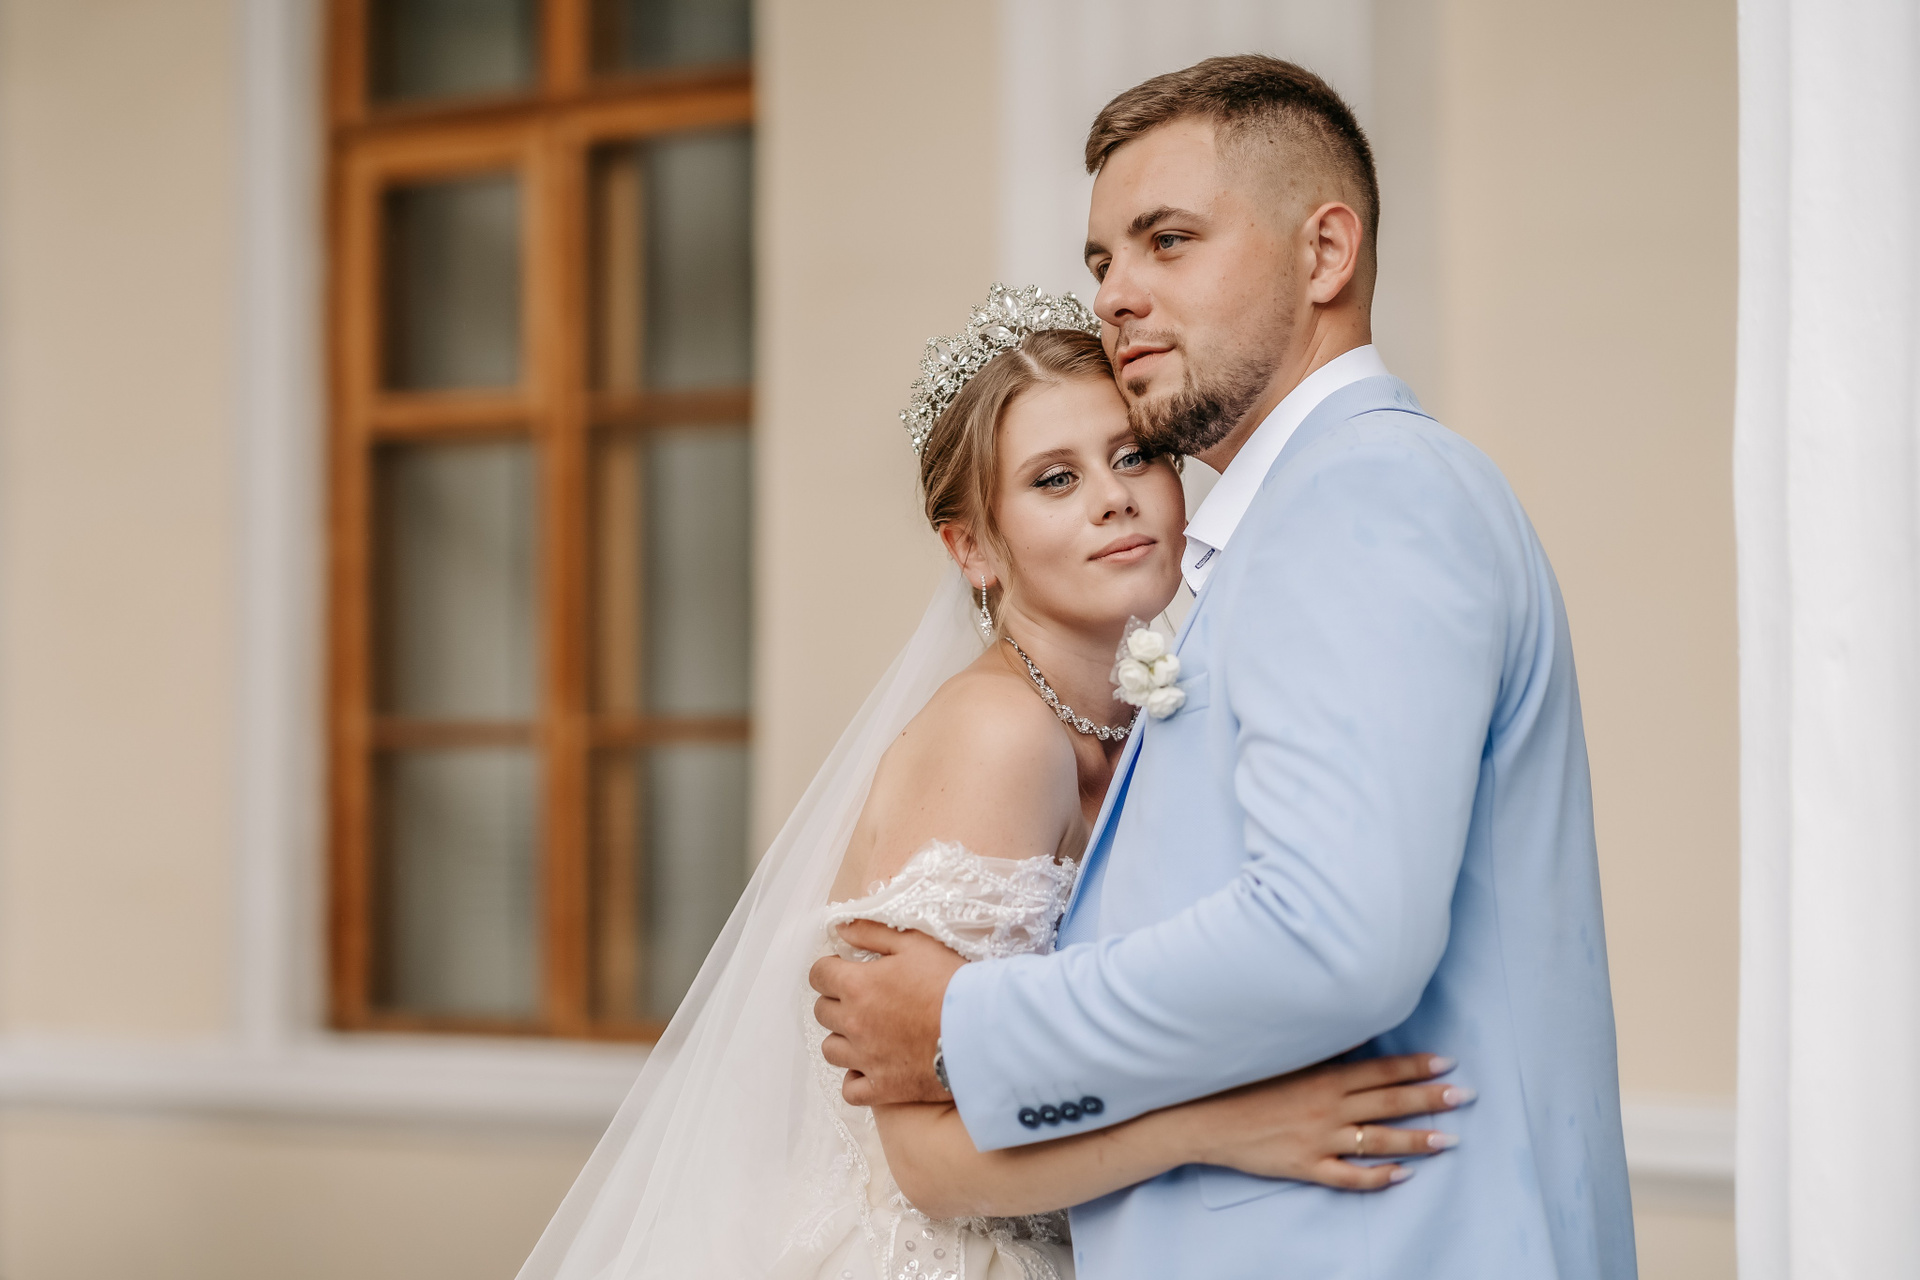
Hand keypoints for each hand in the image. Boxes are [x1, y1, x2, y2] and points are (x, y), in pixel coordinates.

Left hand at [809, 920, 966, 1105]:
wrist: (980, 1030)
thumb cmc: (950, 982)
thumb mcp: (915, 943)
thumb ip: (872, 932)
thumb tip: (841, 929)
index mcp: (857, 985)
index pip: (819, 975)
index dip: (830, 969)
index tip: (846, 969)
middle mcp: (853, 1023)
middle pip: (822, 1011)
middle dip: (837, 1001)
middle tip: (862, 998)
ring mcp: (866, 1059)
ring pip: (831, 1050)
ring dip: (843, 1039)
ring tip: (866, 1032)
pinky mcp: (883, 1088)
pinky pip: (851, 1090)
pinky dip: (856, 1079)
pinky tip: (870, 1068)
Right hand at [1190, 1054, 1471, 1190]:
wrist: (1203, 1117)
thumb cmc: (1241, 1082)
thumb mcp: (1283, 1057)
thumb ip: (1324, 1051)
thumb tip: (1357, 1035)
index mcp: (1324, 1077)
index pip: (1381, 1070)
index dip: (1416, 1067)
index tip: (1447, 1064)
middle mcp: (1328, 1107)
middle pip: (1389, 1102)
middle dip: (1430, 1099)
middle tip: (1465, 1097)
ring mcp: (1319, 1139)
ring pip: (1379, 1141)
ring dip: (1417, 1140)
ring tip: (1449, 1140)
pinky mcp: (1305, 1166)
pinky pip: (1349, 1177)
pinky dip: (1377, 1178)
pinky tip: (1402, 1176)